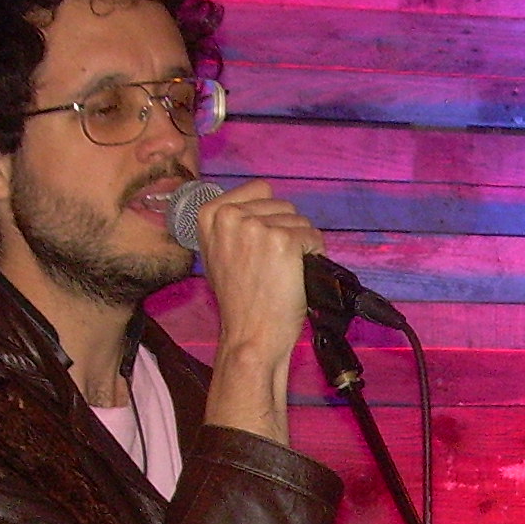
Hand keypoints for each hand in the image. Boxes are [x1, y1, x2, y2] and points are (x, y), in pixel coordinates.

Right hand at [198, 179, 321, 443]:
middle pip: (282, 205)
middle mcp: (230, 215)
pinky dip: (314, 255)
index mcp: (210, 213)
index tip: (264, 245)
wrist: (250, 335)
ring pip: (300, 221)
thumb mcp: (218, 254)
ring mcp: (256, 226)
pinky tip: (297, 276)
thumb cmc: (239, 301)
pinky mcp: (283, 240)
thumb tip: (260, 208)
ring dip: (302, 245)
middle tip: (273, 267)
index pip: (260, 189)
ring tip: (283, 273)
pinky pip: (313, 237)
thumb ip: (233, 226)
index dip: (271, 216)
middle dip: (287, 232)